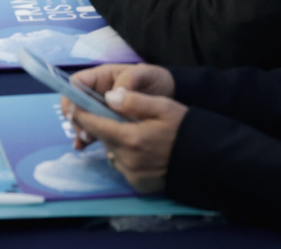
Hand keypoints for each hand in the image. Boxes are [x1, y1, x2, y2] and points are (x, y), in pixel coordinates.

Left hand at [60, 68, 186, 193]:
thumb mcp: (163, 106)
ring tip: (133, 132)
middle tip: (114, 115)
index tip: (73, 105)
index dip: (81, 114)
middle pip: (103, 138)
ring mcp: (132, 175)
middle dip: (103, 126)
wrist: (207, 160)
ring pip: (112, 152)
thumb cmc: (185, 128)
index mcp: (131, 138)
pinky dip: (125, 156)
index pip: (95, 125)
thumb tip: (109, 96)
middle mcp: (127, 160)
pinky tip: (141, 149)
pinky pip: (122, 166)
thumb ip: (134, 101)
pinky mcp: (138, 185)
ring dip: (115, 141)